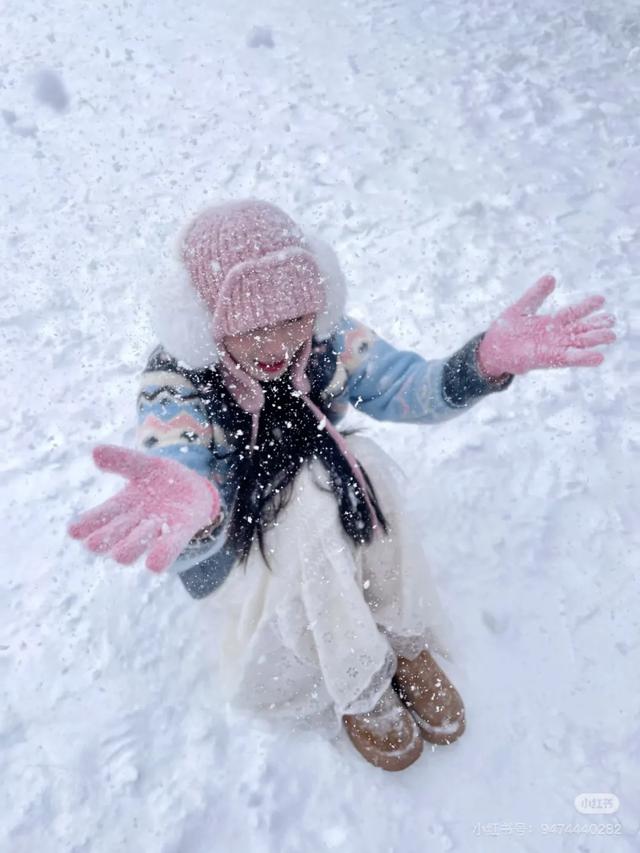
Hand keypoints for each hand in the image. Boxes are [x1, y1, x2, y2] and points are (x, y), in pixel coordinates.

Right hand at [68, 445, 220, 571]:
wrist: (194, 488)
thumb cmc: (161, 478)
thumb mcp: (144, 465)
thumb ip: (123, 460)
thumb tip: (95, 451)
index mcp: (120, 506)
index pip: (98, 517)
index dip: (86, 524)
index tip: (73, 531)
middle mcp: (133, 525)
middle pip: (111, 538)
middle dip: (106, 538)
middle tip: (96, 542)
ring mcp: (155, 533)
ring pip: (132, 550)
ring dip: (132, 544)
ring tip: (136, 537)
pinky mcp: (179, 535)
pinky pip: (167, 552)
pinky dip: (160, 555)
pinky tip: (153, 563)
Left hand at [477, 275, 616, 377]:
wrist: (491, 349)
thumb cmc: (505, 330)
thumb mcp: (520, 307)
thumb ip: (535, 295)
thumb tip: (551, 277)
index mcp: (550, 322)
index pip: (573, 312)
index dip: (587, 306)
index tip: (602, 299)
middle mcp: (555, 335)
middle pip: (580, 329)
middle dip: (596, 325)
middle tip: (612, 320)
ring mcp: (553, 348)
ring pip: (578, 343)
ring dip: (594, 340)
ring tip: (611, 336)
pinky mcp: (548, 359)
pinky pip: (569, 359)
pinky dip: (583, 358)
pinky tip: (599, 357)